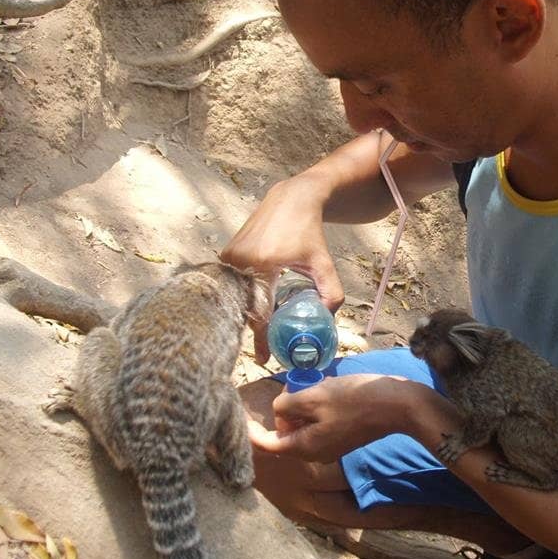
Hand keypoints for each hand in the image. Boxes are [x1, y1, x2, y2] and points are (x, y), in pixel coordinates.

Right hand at [221, 176, 344, 362]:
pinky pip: (233, 286)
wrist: (291, 199)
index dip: (261, 339)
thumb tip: (328, 319)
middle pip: (245, 308)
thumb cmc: (308, 231)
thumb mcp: (323, 262)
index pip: (258, 312)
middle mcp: (239, 261)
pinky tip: (256, 307)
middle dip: (255, 330)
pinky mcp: (226, 255)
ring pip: (237, 297)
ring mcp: (229, 257)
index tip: (265, 359)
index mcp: (261, 264)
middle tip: (267, 350)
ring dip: (249, 313)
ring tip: (264, 331)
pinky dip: (244, 298)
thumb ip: (331, 292)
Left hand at [247, 373, 421, 461]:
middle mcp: (316, 452)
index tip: (239, 412)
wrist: (399, 404)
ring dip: (302, 405)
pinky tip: (329, 388)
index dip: (250, 430)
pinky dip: (317, 405)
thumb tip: (279, 411)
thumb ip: (288, 405)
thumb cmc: (355, 399)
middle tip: (291, 386)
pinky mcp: (344, 433)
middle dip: (283, 410)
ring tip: (314, 385)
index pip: (267, 444)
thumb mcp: (315, 396)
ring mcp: (331, 443)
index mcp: (305, 447)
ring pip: (303, 425)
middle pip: (285, 433)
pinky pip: (319, 421)